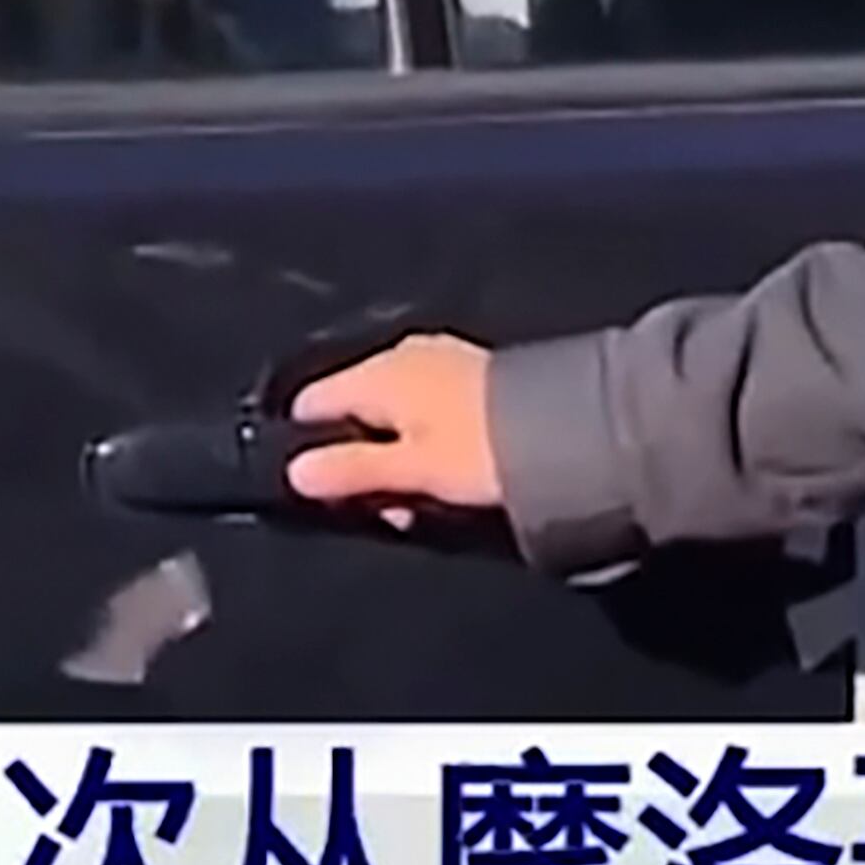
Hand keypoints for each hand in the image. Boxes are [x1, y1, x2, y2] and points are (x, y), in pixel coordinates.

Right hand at [282, 335, 500, 521]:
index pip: (313, 402)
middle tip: (382, 508)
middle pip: (353, 410)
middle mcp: (401, 356)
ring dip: (395, 458)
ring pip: (391, 414)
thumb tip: (294, 473)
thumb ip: (351, 470)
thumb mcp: (411, 469)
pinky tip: (444, 474)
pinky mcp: (470, 376)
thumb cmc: (479, 448)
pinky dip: (424, 442)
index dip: (306, 445)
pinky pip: (425, 411)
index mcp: (377, 373)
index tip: (324, 490)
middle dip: (359, 459)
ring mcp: (437, 361)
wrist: (570, 425)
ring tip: (418, 502)